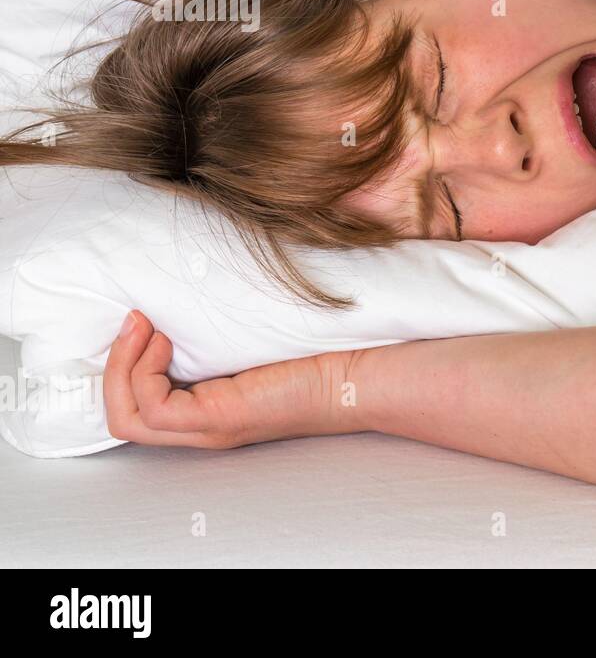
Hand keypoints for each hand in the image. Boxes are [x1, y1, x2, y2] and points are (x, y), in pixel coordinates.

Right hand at [104, 311, 365, 448]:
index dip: (121, 367)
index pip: (136, 407)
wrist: (355, 374)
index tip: (139, 319)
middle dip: (112, 367)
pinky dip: (145, 372)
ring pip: (127, 419)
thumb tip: (175, 297)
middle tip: (133, 319)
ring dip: (122, 366)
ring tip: (144, 326)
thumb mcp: (245, 337)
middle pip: (121, 420)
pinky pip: (154, 409)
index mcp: (205, 409)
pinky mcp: (220, 419)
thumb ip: (209, 331)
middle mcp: (201, 426)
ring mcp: (208, 427)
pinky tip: (167, 340)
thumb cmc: (313, 350)